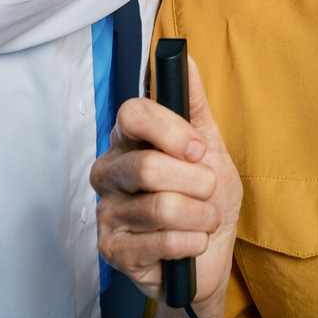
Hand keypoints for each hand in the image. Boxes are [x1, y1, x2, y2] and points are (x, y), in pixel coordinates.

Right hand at [91, 59, 241, 317]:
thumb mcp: (210, 148)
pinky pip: (161, 242)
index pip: (132, 114)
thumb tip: (186, 59)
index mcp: (129, 140)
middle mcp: (110, 171)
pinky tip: (193, 243)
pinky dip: (192, 243)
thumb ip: (195, 105)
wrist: (210, 258)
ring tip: (205, 220)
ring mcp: (107, 212)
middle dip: (195, 183)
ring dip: (200, 216)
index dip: (169, 130)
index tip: (198, 148)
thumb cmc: (205, 200)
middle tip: (208, 190)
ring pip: (160, 207)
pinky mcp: (113, 251)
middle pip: (147, 167)